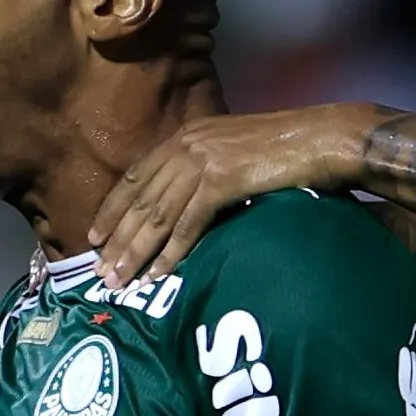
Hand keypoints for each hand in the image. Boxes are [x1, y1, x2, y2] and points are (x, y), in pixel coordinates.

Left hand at [89, 104, 379, 284]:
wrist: (321, 139)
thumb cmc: (287, 149)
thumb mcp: (235, 151)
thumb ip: (207, 168)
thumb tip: (189, 202)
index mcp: (186, 135)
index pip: (136, 176)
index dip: (112, 209)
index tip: (94, 237)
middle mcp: (187, 144)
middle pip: (140, 199)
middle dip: (117, 239)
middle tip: (101, 272)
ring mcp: (203, 160)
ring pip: (158, 215)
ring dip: (136, 252)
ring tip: (119, 280)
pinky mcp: (222, 179)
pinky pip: (188, 223)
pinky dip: (171, 252)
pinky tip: (159, 273)